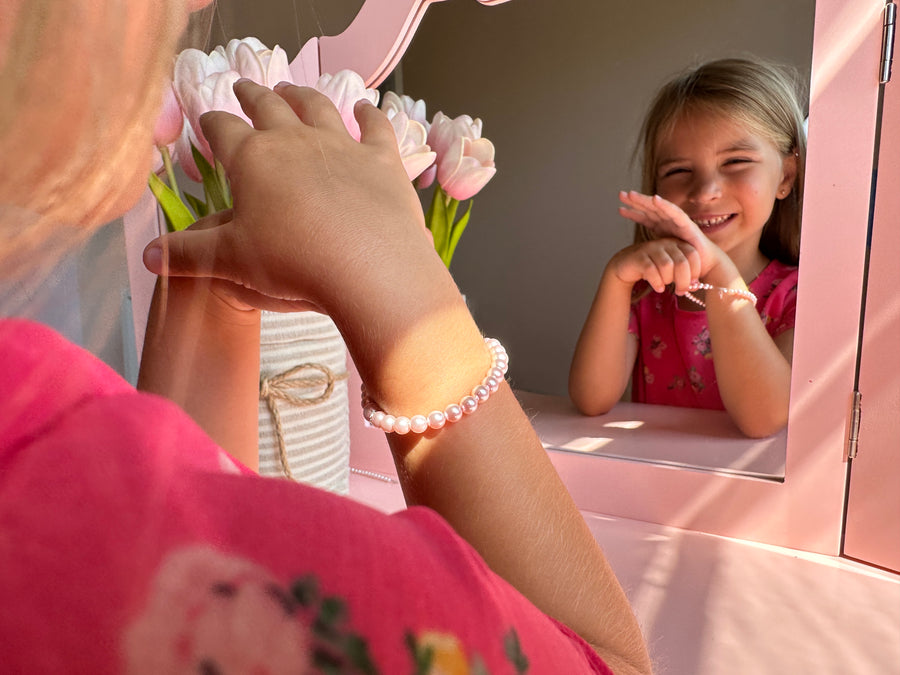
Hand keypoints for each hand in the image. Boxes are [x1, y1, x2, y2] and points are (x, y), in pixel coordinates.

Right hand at [143, 80, 432, 317]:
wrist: (368, 266)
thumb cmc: (292, 262)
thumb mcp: (231, 261)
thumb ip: (188, 255)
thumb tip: (150, 255)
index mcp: (252, 158)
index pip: (222, 129)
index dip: (211, 123)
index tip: (207, 121)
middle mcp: (294, 140)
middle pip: (268, 107)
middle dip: (252, 95)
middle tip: (243, 86)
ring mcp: (341, 145)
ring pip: (317, 108)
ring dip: (302, 95)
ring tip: (292, 89)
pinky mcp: (381, 159)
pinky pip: (375, 127)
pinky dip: (371, 114)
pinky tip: (367, 107)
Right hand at [609, 237, 700, 294]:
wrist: (628, 266)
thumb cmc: (655, 269)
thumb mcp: (672, 272)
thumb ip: (686, 278)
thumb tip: (696, 286)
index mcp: (677, 244)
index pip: (693, 255)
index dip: (695, 271)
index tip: (692, 284)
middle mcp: (665, 243)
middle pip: (681, 262)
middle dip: (683, 281)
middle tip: (680, 291)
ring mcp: (651, 248)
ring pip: (666, 266)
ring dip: (668, 281)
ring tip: (665, 286)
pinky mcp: (639, 257)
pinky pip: (651, 270)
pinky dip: (657, 282)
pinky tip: (658, 288)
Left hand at [618, 190, 726, 276]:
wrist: (704, 264)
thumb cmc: (684, 260)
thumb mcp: (663, 253)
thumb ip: (652, 249)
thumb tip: (637, 254)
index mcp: (662, 227)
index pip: (645, 217)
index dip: (633, 212)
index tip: (619, 209)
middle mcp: (669, 222)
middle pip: (649, 209)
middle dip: (635, 201)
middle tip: (621, 195)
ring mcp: (677, 221)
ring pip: (659, 208)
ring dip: (645, 200)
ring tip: (632, 195)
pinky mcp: (687, 224)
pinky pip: (675, 212)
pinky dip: (665, 206)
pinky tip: (655, 200)